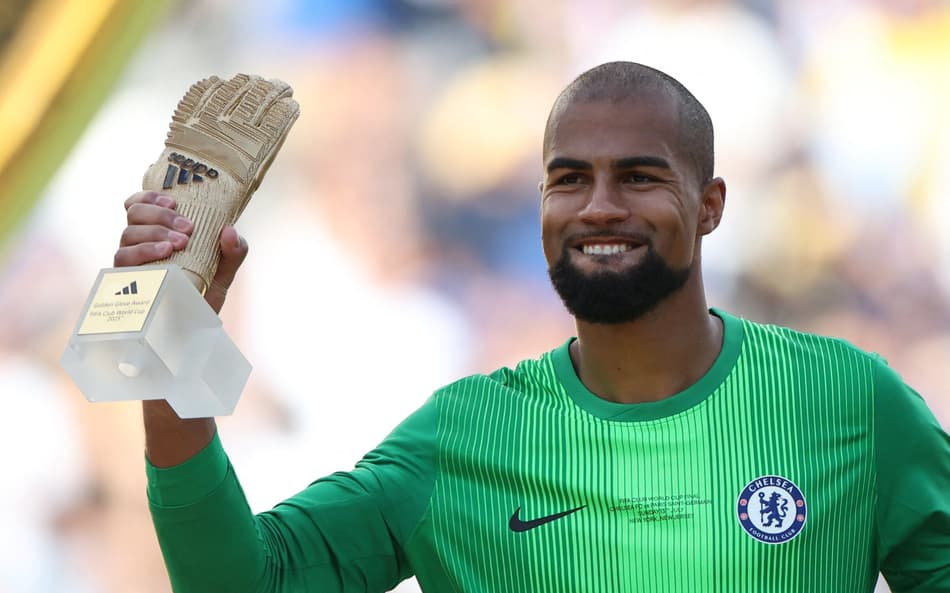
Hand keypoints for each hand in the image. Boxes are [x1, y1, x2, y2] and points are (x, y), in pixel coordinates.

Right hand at [114, 190, 247, 312]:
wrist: (195, 327)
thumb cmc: (205, 291)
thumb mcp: (225, 270)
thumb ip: (234, 251)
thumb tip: (230, 230)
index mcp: (157, 232)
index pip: (140, 204)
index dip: (150, 196)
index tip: (173, 202)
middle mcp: (140, 243)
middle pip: (134, 213)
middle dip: (161, 215)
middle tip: (188, 228)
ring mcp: (131, 261)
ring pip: (128, 233)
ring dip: (155, 231)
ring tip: (179, 243)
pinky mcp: (125, 280)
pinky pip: (123, 259)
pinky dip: (143, 250)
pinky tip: (164, 251)